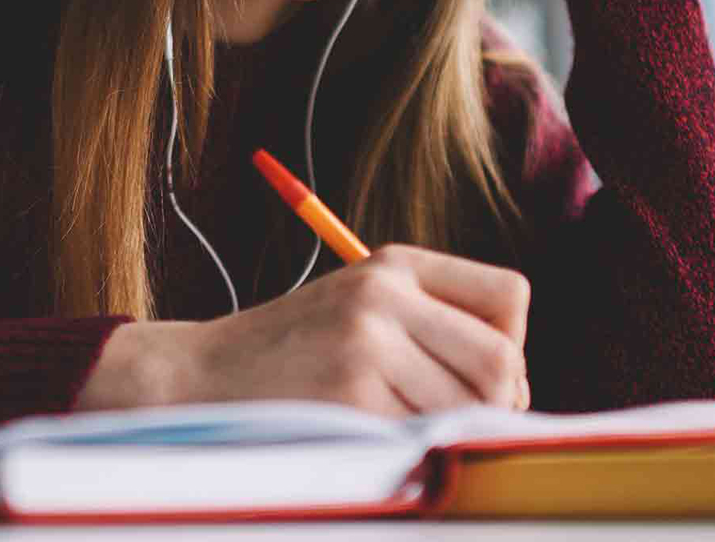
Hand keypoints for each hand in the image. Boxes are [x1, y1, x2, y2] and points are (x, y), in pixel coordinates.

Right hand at [78, 245, 530, 415]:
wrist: (197, 377)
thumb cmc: (290, 355)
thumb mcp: (360, 309)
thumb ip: (432, 325)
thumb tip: (517, 385)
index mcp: (395, 264)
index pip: (510, 296)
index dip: (512, 346)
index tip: (482, 375)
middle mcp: (385, 293)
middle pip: (502, 361)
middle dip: (496, 405)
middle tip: (458, 423)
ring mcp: (367, 342)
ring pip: (468, 407)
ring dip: (448, 433)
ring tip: (401, 429)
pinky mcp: (350, 394)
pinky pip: (423, 437)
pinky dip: (412, 451)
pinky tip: (374, 441)